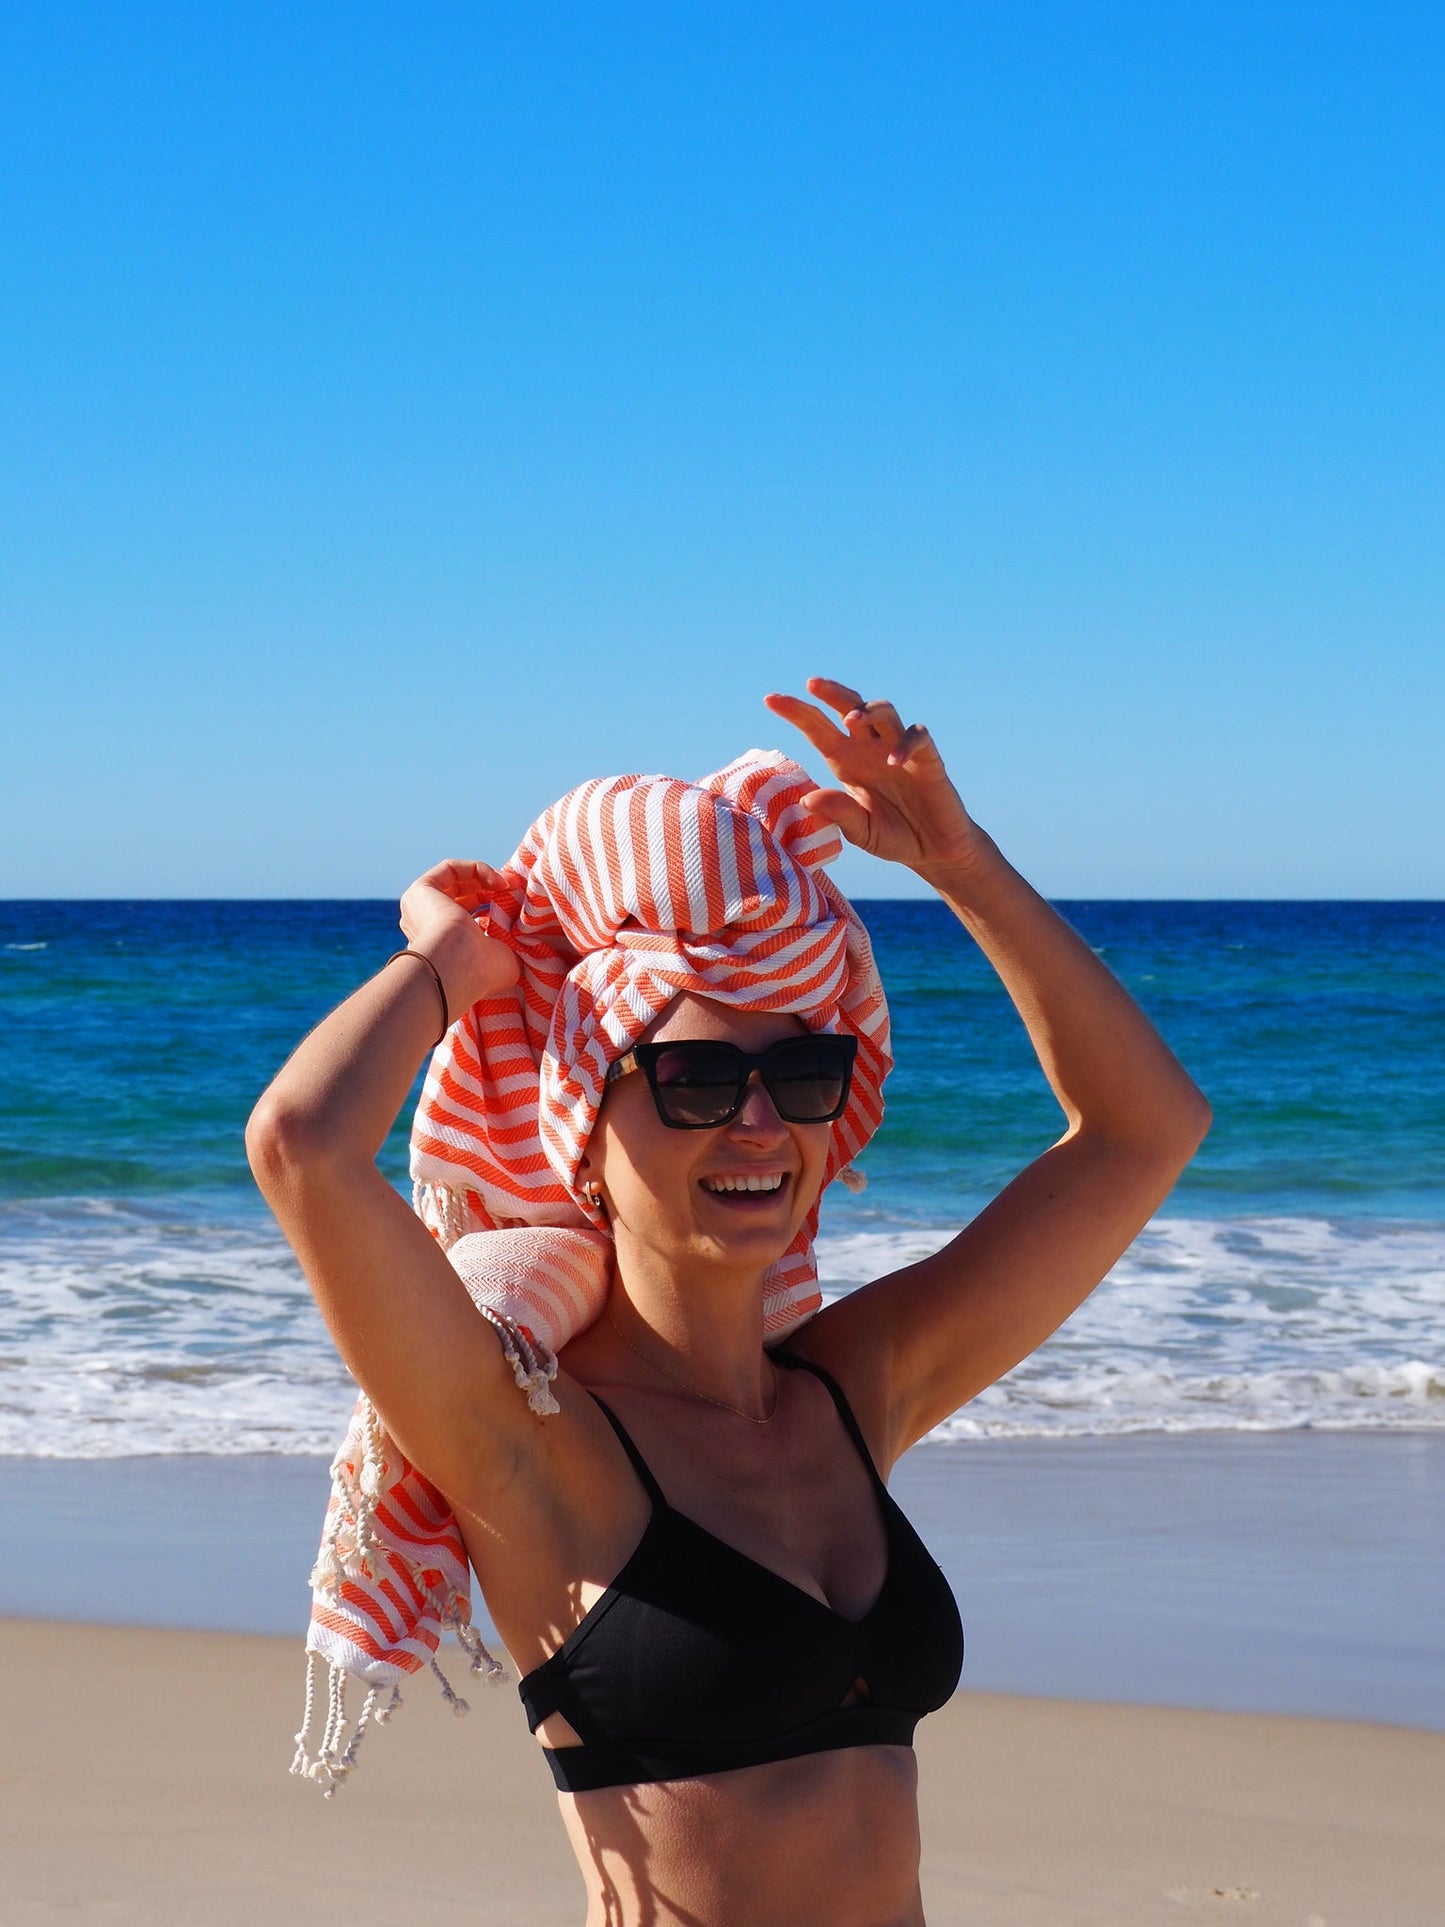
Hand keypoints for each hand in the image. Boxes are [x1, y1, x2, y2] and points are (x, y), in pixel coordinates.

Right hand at [398, 860, 520, 1011]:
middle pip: (463, 898)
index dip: (495, 908)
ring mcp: (422, 909)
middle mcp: (429, 929)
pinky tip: (497, 881)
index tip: (519, 906)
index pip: (470, 920)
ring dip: (487, 877)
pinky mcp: (420, 891)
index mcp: (448, 949)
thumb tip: (529, 932)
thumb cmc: (484, 972)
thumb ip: (513, 942)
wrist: (459, 967)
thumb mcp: (507, 957)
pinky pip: (450, 869)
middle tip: (517, 888)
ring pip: (457, 882)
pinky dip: (476, 869)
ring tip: (511, 883)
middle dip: (493, 889)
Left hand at [764, 678, 986, 878]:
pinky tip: (895, 761)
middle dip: (831, 693)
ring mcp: (898, 750)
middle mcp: (870, 748)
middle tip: (812, 684)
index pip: (818, 728)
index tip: (770, 699)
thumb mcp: (860, 831)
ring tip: (851, 720)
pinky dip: (906, 743)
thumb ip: (838, 814)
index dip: (796, 712)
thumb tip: (807, 799)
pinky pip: (918, 737)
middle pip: (850, 707)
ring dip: (867, 711)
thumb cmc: (893, 837)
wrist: (934, 850)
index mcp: (847, 761)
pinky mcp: (928, 758)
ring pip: (883, 711)